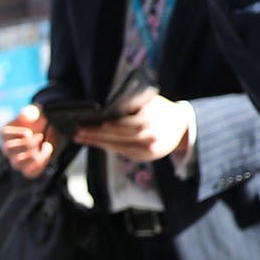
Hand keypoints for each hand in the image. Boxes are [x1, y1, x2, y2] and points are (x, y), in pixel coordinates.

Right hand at [0, 105, 59, 179]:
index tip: (29, 131)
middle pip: (9, 149)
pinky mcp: (29, 168)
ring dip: (33, 154)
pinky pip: (29, 173)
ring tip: (45, 145)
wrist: (49, 130)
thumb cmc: (38, 120)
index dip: (19, 133)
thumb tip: (23, 117)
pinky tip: (47, 152)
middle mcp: (7, 149)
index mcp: (5, 134)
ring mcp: (17, 160)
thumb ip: (29, 112)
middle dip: (27, 143)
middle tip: (40, 136)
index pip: (4, 135)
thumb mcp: (35, 112)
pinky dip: (40, 164)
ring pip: (17, 164)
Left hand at [75, 90, 192, 163]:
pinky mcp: (146, 157)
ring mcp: (149, 149)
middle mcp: (151, 136)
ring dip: (98, 142)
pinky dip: (109, 147)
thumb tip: (106, 107)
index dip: (112, 126)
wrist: (181, 126)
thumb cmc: (159, 109)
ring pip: (120, 147)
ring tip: (81, 137)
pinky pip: (123, 152)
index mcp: (152, 120)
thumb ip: (132, 105)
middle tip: (79, 131)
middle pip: (121, 137)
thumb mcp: (149, 102)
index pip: (129, 124)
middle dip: (97, 134)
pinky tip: (95, 142)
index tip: (96, 123)